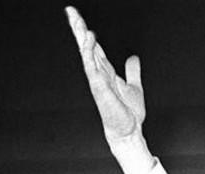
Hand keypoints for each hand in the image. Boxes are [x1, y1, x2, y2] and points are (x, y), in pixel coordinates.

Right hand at [64, 6, 152, 173]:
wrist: (129, 130)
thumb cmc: (128, 113)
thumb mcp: (134, 86)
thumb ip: (132, 72)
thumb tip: (133, 58)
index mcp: (106, 71)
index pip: (94, 47)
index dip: (86, 32)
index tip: (76, 17)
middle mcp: (99, 73)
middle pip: (86, 46)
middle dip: (78, 28)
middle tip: (70, 11)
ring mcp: (97, 79)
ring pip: (86, 53)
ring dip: (81, 37)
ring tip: (78, 20)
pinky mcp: (98, 87)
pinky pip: (91, 65)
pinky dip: (89, 51)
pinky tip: (89, 38)